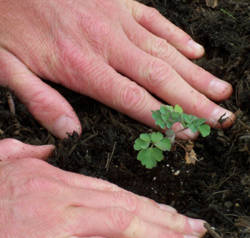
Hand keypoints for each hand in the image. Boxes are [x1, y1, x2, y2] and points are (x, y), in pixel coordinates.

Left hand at [0, 0, 233, 138]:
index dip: (163, 117)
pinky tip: (196, 52)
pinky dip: (178, 36)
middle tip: (223, 118)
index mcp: (81, 65)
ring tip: (222, 93)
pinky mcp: (117, 1)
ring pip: (165, 51)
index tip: (189, 133)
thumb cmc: (5, 22)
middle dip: (195, 102)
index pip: (132, 98)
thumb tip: (71, 133)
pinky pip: (154, 19)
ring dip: (197, 74)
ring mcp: (116, 18)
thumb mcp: (8, 68)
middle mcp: (107, 42)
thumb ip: (40, 101)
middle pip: (160, 78)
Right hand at [0, 139, 205, 237]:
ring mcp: (57, 231)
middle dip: (165, 224)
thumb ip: (26, 152)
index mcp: (57, 183)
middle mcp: (63, 204)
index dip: (148, 206)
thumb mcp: (4, 161)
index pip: (114, 194)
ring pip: (118, 236)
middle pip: (125, 213)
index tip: (173, 215)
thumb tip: (44, 147)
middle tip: (194, 233)